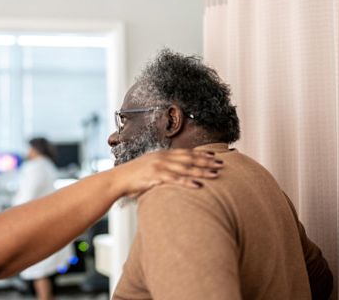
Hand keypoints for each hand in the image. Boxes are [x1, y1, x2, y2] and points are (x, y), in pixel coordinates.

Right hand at [109, 149, 223, 197]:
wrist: (116, 180)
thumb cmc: (132, 177)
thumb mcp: (148, 167)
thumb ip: (160, 167)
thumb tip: (171, 171)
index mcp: (161, 154)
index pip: (185, 152)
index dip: (201, 153)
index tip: (214, 155)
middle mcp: (162, 158)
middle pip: (189, 159)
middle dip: (207, 161)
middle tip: (222, 164)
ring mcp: (159, 167)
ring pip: (186, 169)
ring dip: (202, 171)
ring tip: (216, 174)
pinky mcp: (155, 177)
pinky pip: (175, 180)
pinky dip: (188, 183)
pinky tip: (198, 186)